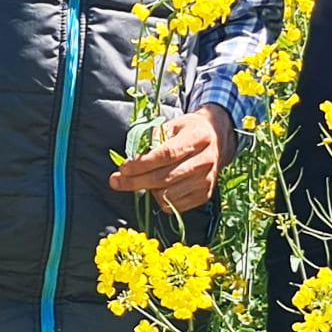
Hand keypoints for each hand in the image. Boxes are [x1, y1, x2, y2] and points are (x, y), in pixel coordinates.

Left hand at [109, 107, 234, 216]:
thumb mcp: (171, 125)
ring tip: (143, 180)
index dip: (142, 163)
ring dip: (148, 191)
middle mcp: (205, 160)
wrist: (216, 139)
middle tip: (116, 180)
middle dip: (135, 181)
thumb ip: (151, 138)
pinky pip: (175, 206)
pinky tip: (157, 189)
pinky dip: (160, 200)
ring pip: (168, 195)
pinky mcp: (205, 194)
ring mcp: (207, 180)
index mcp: (198, 137)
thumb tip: (131, 157)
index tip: (123, 168)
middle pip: (164, 178)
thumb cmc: (187, 131)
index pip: (166, 154)